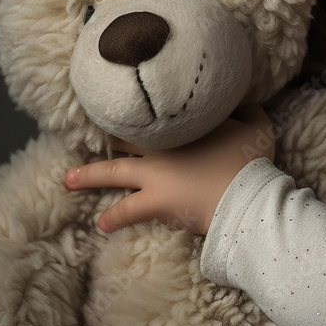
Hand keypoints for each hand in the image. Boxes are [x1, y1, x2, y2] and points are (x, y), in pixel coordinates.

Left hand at [65, 105, 273, 234]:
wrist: (243, 192)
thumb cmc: (250, 159)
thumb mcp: (256, 127)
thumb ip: (249, 112)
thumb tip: (248, 102)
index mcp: (183, 127)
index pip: (154, 117)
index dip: (138, 113)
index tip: (124, 107)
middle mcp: (162, 147)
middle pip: (125, 139)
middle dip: (108, 138)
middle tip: (90, 137)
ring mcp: (154, 175)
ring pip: (114, 172)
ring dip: (90, 175)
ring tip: (70, 178)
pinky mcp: (155, 202)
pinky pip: (126, 211)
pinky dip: (113, 217)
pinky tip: (101, 223)